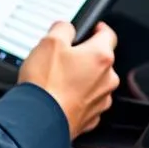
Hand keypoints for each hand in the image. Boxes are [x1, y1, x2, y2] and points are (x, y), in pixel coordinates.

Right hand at [19, 21, 119, 138]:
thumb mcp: (49, 42)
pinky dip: (75, 97)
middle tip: (62, 56)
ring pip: (94, 82)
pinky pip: (86, 101)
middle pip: (99, 60)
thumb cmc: (47, 84)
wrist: (40, 119)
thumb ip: (62, 28)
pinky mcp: (91, 117)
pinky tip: (58, 95)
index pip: (108, 35)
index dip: (98, 28)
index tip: (93, 28)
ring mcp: (101, 100)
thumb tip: (66, 28)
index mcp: (100, 57)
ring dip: (80, 78)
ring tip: (57, 79)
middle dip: (83, 56)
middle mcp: (107, 79)